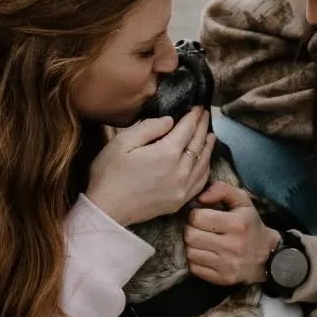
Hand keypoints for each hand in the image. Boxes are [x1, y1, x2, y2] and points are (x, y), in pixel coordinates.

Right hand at [85, 109, 214, 226]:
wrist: (106, 210)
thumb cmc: (109, 174)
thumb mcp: (122, 142)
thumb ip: (149, 127)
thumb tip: (169, 121)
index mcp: (167, 153)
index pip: (187, 128)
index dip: (194, 115)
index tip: (198, 106)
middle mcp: (180, 171)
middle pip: (198, 144)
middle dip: (202, 127)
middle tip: (205, 115)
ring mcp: (182, 188)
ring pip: (203, 163)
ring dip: (208, 147)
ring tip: (210, 135)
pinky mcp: (179, 201)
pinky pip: (200, 182)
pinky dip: (205, 168)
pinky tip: (204, 162)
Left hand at [184, 180, 280, 285]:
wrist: (268, 257)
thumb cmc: (251, 225)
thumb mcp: (243, 202)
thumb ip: (222, 190)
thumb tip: (200, 197)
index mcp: (236, 224)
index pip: (197, 218)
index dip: (195, 214)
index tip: (202, 216)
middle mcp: (232, 246)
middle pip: (190, 235)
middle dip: (191, 229)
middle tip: (199, 229)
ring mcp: (226, 265)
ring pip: (190, 252)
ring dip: (192, 245)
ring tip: (202, 241)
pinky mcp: (222, 279)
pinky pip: (194, 268)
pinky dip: (195, 260)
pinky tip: (205, 254)